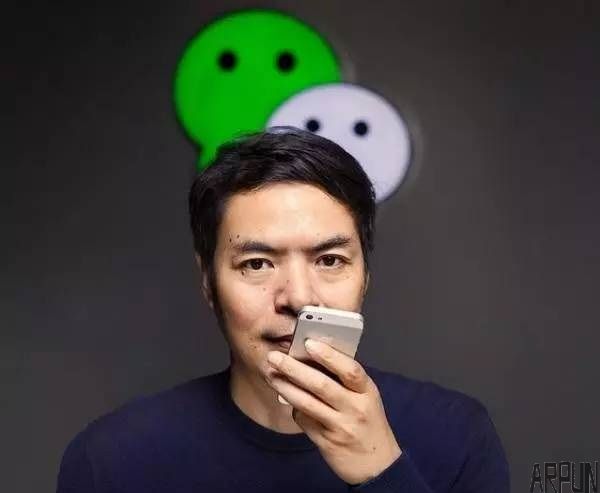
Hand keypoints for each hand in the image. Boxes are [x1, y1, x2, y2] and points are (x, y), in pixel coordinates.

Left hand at [264, 339, 401, 484]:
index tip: (308, 343)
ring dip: (286, 387)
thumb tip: (313, 358)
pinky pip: (304, 420)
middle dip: (294, 369)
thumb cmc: (369, 423)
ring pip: (307, 403)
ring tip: (271, 375)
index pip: (350, 370)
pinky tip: (286, 398)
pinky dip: (293, 408)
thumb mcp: (366, 399)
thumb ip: (346, 381)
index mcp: (367, 392)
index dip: (329, 355)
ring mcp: (341, 427)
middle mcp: (355, 409)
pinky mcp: (326, 442)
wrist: (377, 466)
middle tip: (274, 357)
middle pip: (321, 385)